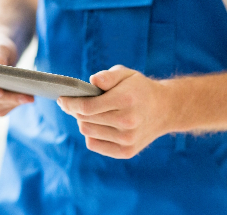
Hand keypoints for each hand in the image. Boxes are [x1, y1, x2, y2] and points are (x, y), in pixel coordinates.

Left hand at [57, 65, 177, 158]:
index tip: (62, 99)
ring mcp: (127, 139)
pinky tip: (97, 125)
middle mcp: (128, 122)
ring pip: (87, 132)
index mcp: (126, 100)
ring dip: (82, 122)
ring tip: (87, 113)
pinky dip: (90, 134)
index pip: (87, 107)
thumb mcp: (126, 74)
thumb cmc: (139, 89)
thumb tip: (91, 81)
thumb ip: (107, 76)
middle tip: (73, 103)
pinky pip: (94, 144)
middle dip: (74, 111)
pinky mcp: (126, 152)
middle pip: (85, 120)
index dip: (70, 103)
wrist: (165, 110)